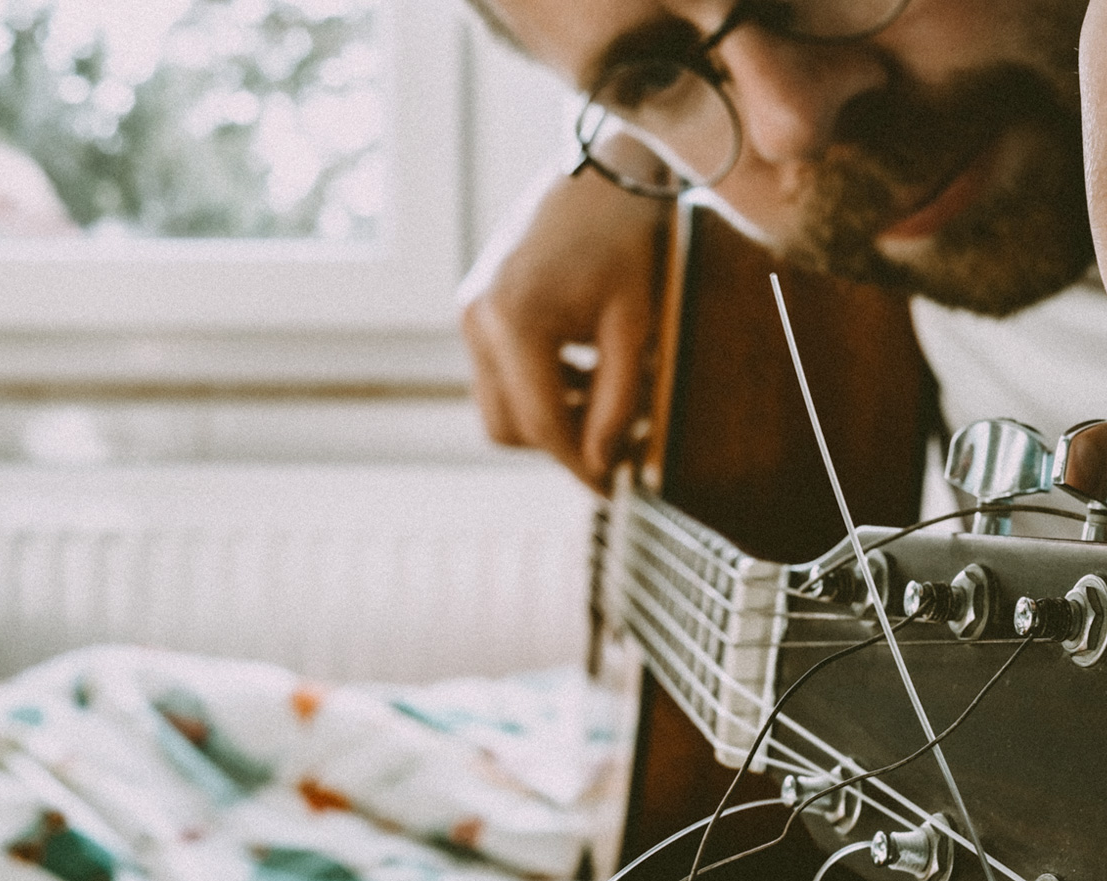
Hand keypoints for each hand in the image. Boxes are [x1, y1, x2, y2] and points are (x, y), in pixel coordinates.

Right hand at [459, 165, 668, 487]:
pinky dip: (539, 386)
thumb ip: (620, 399)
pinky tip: (585, 365)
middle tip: (617, 441)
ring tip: (608, 393)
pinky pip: (500, 373)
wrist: (603, 167)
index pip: (542, 424)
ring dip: (551, 414)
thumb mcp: (636, 324)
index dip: (580, 465)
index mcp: (516, 321)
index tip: (614, 487)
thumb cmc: (628, 238)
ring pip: (500, 405)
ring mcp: (470, 312)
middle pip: (507, 427)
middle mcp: (478, 319)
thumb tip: (604, 463)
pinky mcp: (476, 307)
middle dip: (560, 443)